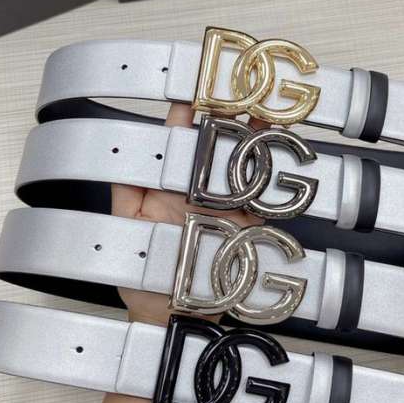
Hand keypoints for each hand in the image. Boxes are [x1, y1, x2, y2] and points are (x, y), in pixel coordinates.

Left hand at [111, 103, 264, 324]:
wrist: (175, 317)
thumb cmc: (144, 279)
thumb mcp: (125, 230)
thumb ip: (124, 191)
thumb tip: (122, 149)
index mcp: (170, 184)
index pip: (180, 138)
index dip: (189, 110)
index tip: (199, 85)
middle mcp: (201, 188)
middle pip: (218, 142)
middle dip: (231, 112)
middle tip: (243, 84)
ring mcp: (228, 204)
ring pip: (243, 161)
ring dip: (256, 134)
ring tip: (265, 107)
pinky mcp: (250, 223)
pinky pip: (264, 192)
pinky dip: (275, 170)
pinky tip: (281, 147)